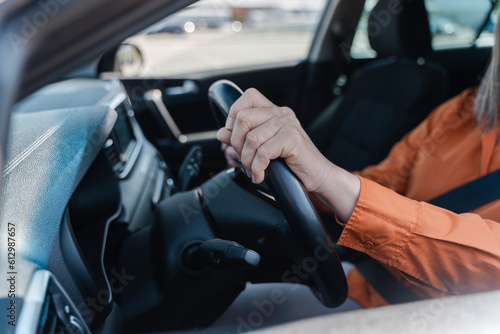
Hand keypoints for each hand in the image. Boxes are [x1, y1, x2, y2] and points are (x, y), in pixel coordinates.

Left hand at [216, 88, 332, 191]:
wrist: (318, 176)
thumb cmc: (292, 163)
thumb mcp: (262, 149)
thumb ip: (242, 138)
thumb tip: (221, 133)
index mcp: (274, 112)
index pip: (248, 96)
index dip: (234, 113)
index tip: (234, 135)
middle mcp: (281, 114)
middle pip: (243, 118)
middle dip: (237, 144)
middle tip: (244, 159)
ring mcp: (288, 124)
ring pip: (251, 138)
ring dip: (247, 160)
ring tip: (253, 170)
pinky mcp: (292, 139)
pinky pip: (263, 152)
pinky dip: (257, 168)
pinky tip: (260, 175)